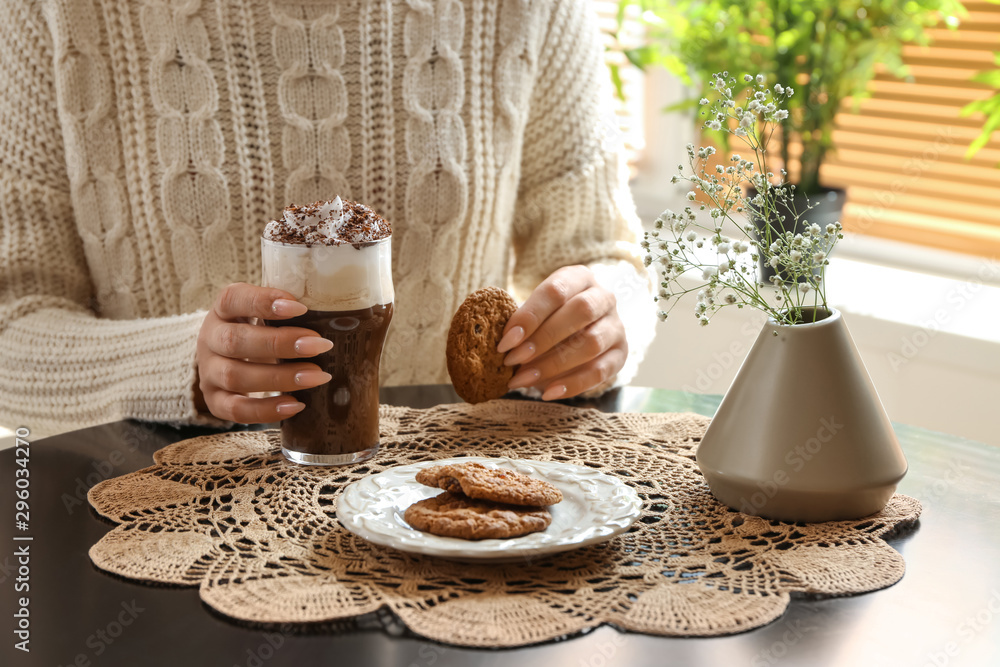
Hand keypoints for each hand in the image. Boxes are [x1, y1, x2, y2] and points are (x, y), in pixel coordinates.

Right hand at [195, 283, 332, 422]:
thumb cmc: (259, 330)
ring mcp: (208, 372)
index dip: (263, 302)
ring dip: (280, 378)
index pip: (234, 299)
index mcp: (223, 310)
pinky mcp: (215, 401)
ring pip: (236, 376)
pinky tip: (296, 405)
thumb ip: (292, 310)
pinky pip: (236, 410)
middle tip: (320, 345)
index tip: (300, 307)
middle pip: (235, 341)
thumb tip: (341, 316)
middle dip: (280, 344)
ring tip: (317, 377)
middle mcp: (209, 339)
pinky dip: (266, 410)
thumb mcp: (267, 314)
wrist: (228, 359)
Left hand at [497, 265, 626, 399]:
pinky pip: (600, 371)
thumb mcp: (536, 310)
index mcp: (579, 277)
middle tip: (512, 360)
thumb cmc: (549, 317)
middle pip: (580, 312)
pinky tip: (547, 392)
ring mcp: (616, 326)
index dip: (529, 316)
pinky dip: (572, 384)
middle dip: (542, 339)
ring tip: (523, 379)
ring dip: (553, 364)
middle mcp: (603, 297)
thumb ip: (521, 321)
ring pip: (591, 343)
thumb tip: (502, 345)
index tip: (505, 342)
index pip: (556, 291)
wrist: (580, 330)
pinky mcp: (621, 353)